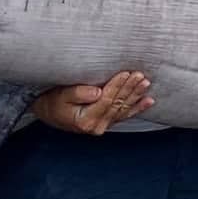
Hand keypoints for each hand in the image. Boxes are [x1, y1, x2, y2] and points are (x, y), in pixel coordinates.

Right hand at [30, 71, 151, 134]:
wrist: (49, 113)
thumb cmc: (53, 102)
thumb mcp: (61, 96)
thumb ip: (78, 93)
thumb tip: (97, 92)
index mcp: (86, 120)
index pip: (106, 100)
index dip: (116, 86)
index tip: (125, 73)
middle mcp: (97, 125)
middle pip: (117, 104)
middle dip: (130, 88)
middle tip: (140, 75)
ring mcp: (103, 126)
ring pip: (123, 109)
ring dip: (136, 95)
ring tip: (145, 83)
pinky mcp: (107, 123)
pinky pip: (124, 115)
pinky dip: (137, 107)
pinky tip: (148, 101)